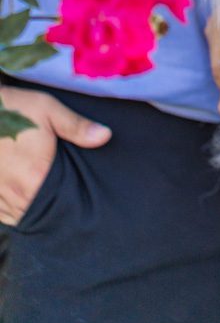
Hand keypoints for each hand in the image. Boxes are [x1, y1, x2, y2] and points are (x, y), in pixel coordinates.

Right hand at [0, 86, 110, 225]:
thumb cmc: (11, 108)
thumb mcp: (47, 109)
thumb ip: (76, 126)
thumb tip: (105, 136)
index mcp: (35, 175)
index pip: (60, 202)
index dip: (69, 200)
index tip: (78, 196)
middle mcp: (15, 192)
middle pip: (39, 211)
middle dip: (50, 205)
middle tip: (60, 194)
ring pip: (18, 215)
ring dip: (29, 207)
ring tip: (41, 194)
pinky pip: (2, 213)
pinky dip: (10, 208)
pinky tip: (20, 195)